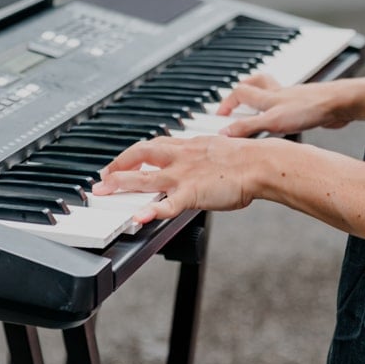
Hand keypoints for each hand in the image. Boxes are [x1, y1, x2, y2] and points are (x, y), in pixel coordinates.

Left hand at [92, 135, 263, 222]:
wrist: (261, 163)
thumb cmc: (247, 159)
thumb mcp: (216, 149)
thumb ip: (201, 155)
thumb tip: (197, 161)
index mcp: (187, 146)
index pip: (152, 146)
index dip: (132, 154)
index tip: (121, 161)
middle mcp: (180, 157)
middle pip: (140, 156)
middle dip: (118, 166)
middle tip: (103, 177)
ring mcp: (183, 175)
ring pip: (145, 178)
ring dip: (121, 183)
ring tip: (103, 191)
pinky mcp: (192, 193)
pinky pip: (167, 204)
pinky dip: (151, 210)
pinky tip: (138, 217)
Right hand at [216, 74, 364, 137]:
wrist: (340, 104)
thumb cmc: (310, 108)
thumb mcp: (273, 121)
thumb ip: (248, 127)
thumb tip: (225, 133)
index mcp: (268, 96)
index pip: (240, 92)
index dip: (227, 102)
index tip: (220, 115)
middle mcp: (279, 94)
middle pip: (256, 82)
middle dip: (244, 87)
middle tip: (236, 96)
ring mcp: (294, 99)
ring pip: (273, 91)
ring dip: (263, 96)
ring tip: (257, 107)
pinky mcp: (307, 106)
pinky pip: (290, 105)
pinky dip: (283, 110)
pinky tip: (285, 122)